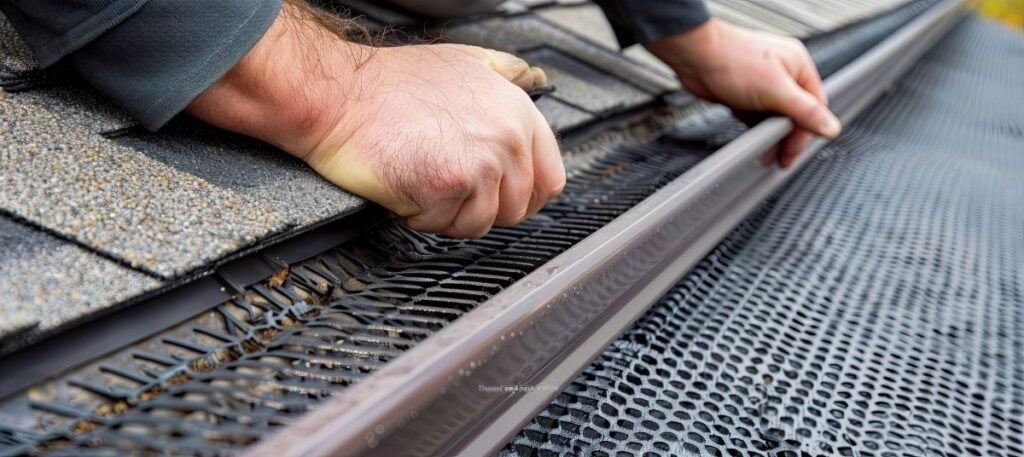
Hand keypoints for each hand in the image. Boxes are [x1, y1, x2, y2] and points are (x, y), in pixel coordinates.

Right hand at [187, 2, 563, 238]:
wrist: (339, 96)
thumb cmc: (390, 82)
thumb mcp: (465, 62)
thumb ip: (505, 78)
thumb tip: (531, 83)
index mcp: (517, 112)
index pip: (550, 179)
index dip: (524, 196)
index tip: (503, 198)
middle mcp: (506, 138)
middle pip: (516, 208)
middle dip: (482, 207)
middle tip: (449, 189)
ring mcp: (479, 165)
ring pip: (481, 224)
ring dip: (449, 214)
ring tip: (423, 181)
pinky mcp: (447, 188)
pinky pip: (444, 226)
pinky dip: (421, 216)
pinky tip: (406, 186)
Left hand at [646, 19, 841, 167]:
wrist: (695, 57)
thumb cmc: (733, 61)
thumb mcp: (776, 90)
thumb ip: (805, 111)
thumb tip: (831, 128)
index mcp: (799, 68)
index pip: (814, 108)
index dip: (806, 133)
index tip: (793, 153)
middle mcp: (784, 75)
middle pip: (796, 115)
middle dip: (789, 139)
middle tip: (782, 160)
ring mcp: (763, 84)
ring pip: (775, 118)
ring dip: (772, 138)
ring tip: (767, 157)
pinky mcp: (745, 94)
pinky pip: (757, 117)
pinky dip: (756, 131)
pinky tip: (754, 145)